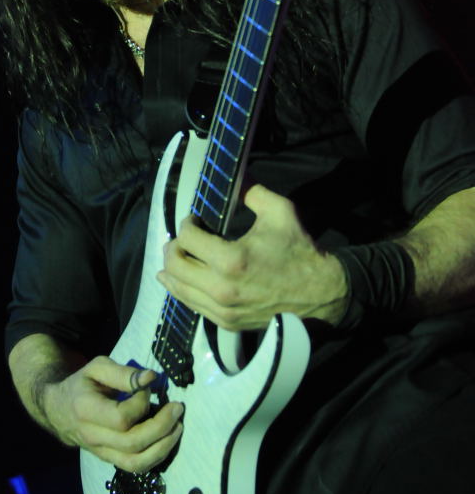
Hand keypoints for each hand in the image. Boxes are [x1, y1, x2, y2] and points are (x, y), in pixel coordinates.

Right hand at [44, 356, 183, 471]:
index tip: (148, 386)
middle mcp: (92, 436)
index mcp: (86, 410)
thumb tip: (151, 378)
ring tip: (178, 427)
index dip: (142, 402)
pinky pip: (134, 466)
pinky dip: (155, 456)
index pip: (122, 417)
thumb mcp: (97, 368)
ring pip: (136, 462)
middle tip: (178, 408)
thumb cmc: (82, 384)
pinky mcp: (108, 459)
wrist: (59, 410)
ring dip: (163, 447)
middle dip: (161, 427)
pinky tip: (167, 440)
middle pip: (133, 443)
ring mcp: (100, 452)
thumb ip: (122, 373)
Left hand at [157, 183, 346, 330]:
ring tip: (180, 255)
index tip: (196, 220)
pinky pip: (191, 305)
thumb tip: (234, 170)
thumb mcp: (279, 211)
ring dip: (173, 268)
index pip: (187, 238)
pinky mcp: (226, 322)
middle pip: (174, 265)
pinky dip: (183, 288)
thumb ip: (250, 190)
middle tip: (183, 237)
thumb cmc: (299, 250)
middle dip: (173, 246)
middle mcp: (221, 288)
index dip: (187, 223)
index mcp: (231, 260)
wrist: (320, 293)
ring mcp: (222, 309)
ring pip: (178, 288)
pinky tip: (184, 278)